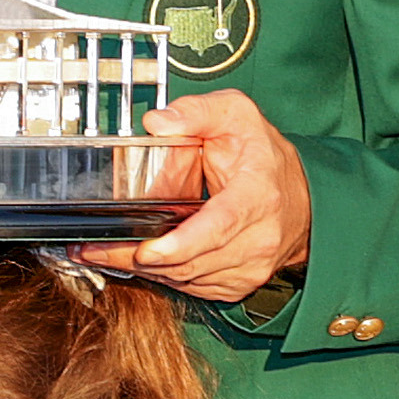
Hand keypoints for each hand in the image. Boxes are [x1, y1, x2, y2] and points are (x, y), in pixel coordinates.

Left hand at [80, 88, 301, 301]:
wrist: (305, 201)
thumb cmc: (266, 158)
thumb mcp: (237, 116)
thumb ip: (197, 112)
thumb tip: (157, 122)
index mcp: (257, 196)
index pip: (220, 227)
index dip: (182, 244)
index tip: (148, 251)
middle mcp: (257, 239)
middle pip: (192, 261)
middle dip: (137, 258)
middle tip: (93, 249)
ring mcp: (249, 267)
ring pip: (187, 278)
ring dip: (143, 270)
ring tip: (101, 254)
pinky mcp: (237, 284)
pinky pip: (192, 287)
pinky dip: (163, 276)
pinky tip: (138, 260)